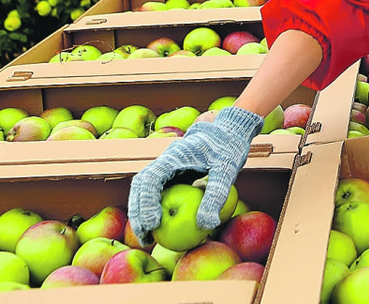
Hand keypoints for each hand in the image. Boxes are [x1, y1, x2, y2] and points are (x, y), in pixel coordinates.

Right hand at [127, 105, 263, 244]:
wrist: (230, 129)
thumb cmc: (230, 146)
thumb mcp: (227, 170)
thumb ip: (216, 195)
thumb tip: (206, 226)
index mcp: (174, 155)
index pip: (150, 178)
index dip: (147, 202)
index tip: (153, 225)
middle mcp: (165, 160)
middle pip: (140, 186)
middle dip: (138, 213)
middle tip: (145, 239)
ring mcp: (167, 167)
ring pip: (144, 189)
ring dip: (141, 212)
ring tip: (148, 239)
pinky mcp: (172, 173)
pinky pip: (157, 192)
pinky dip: (153, 209)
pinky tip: (162, 228)